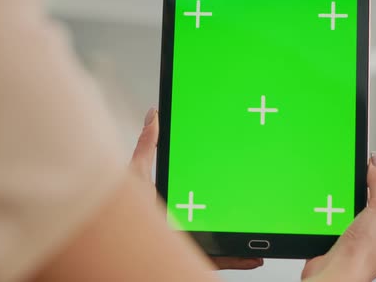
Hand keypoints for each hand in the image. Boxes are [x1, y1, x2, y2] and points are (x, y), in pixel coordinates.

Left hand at [129, 108, 263, 269]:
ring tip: (257, 234)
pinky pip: (219, 259)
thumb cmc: (123, 214)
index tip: (234, 168)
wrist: (118, 247)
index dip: (217, 179)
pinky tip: (252, 258)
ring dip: (240, 238)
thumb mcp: (138, 174)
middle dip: (233, 210)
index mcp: (172, 198)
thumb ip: (147, 146)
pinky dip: (238, 259)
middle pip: (214, 215)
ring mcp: (188, 240)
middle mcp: (182, 220)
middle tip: (252, 201)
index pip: (199, 187)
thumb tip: (153, 115)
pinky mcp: (191, 256)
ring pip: (220, 239)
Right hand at [301, 152, 375, 281]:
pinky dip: (318, 220)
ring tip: (328, 206)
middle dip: (347, 200)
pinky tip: (317, 218)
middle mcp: (369, 245)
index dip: (370, 189)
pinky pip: (322, 226)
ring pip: (338, 217)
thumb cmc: (360, 256)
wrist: (333, 274)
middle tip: (340, 193)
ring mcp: (347, 247)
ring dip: (330, 210)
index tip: (358, 173)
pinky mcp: (327, 248)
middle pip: (357, 210)